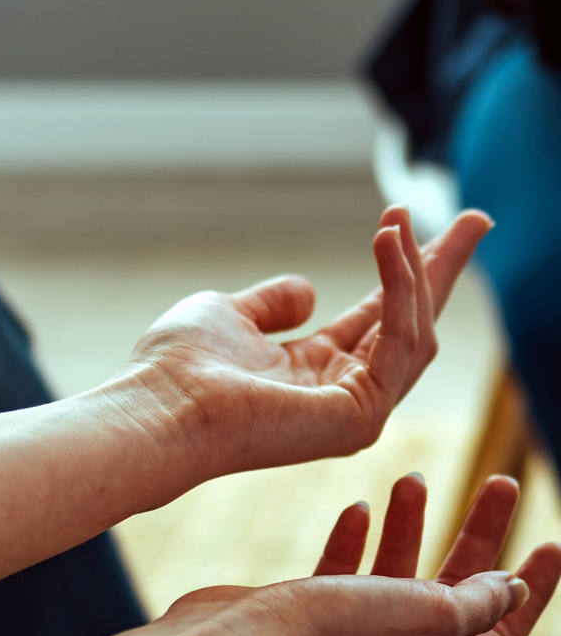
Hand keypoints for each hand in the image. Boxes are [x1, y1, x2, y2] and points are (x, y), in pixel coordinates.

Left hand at [127, 207, 490, 494]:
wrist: (159, 408)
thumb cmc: (177, 368)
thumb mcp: (229, 315)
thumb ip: (272, 304)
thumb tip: (309, 289)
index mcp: (315, 376)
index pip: (379, 320)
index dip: (405, 271)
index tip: (414, 220)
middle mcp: (344, 397)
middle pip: (413, 325)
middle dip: (442, 270)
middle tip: (476, 219)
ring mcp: (358, 415)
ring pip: (415, 333)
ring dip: (416, 270)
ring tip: (397, 217)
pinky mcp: (361, 418)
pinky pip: (400, 341)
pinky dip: (400, 289)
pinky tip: (388, 244)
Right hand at [155, 473, 560, 635]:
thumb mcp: (430, 614)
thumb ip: (475, 600)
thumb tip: (510, 590)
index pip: (504, 630)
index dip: (534, 591)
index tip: (552, 542)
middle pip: (458, 592)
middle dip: (481, 535)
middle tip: (500, 481)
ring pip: (399, 574)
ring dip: (414, 524)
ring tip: (415, 476)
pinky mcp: (305, 617)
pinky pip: (344, 573)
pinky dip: (357, 539)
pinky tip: (359, 508)